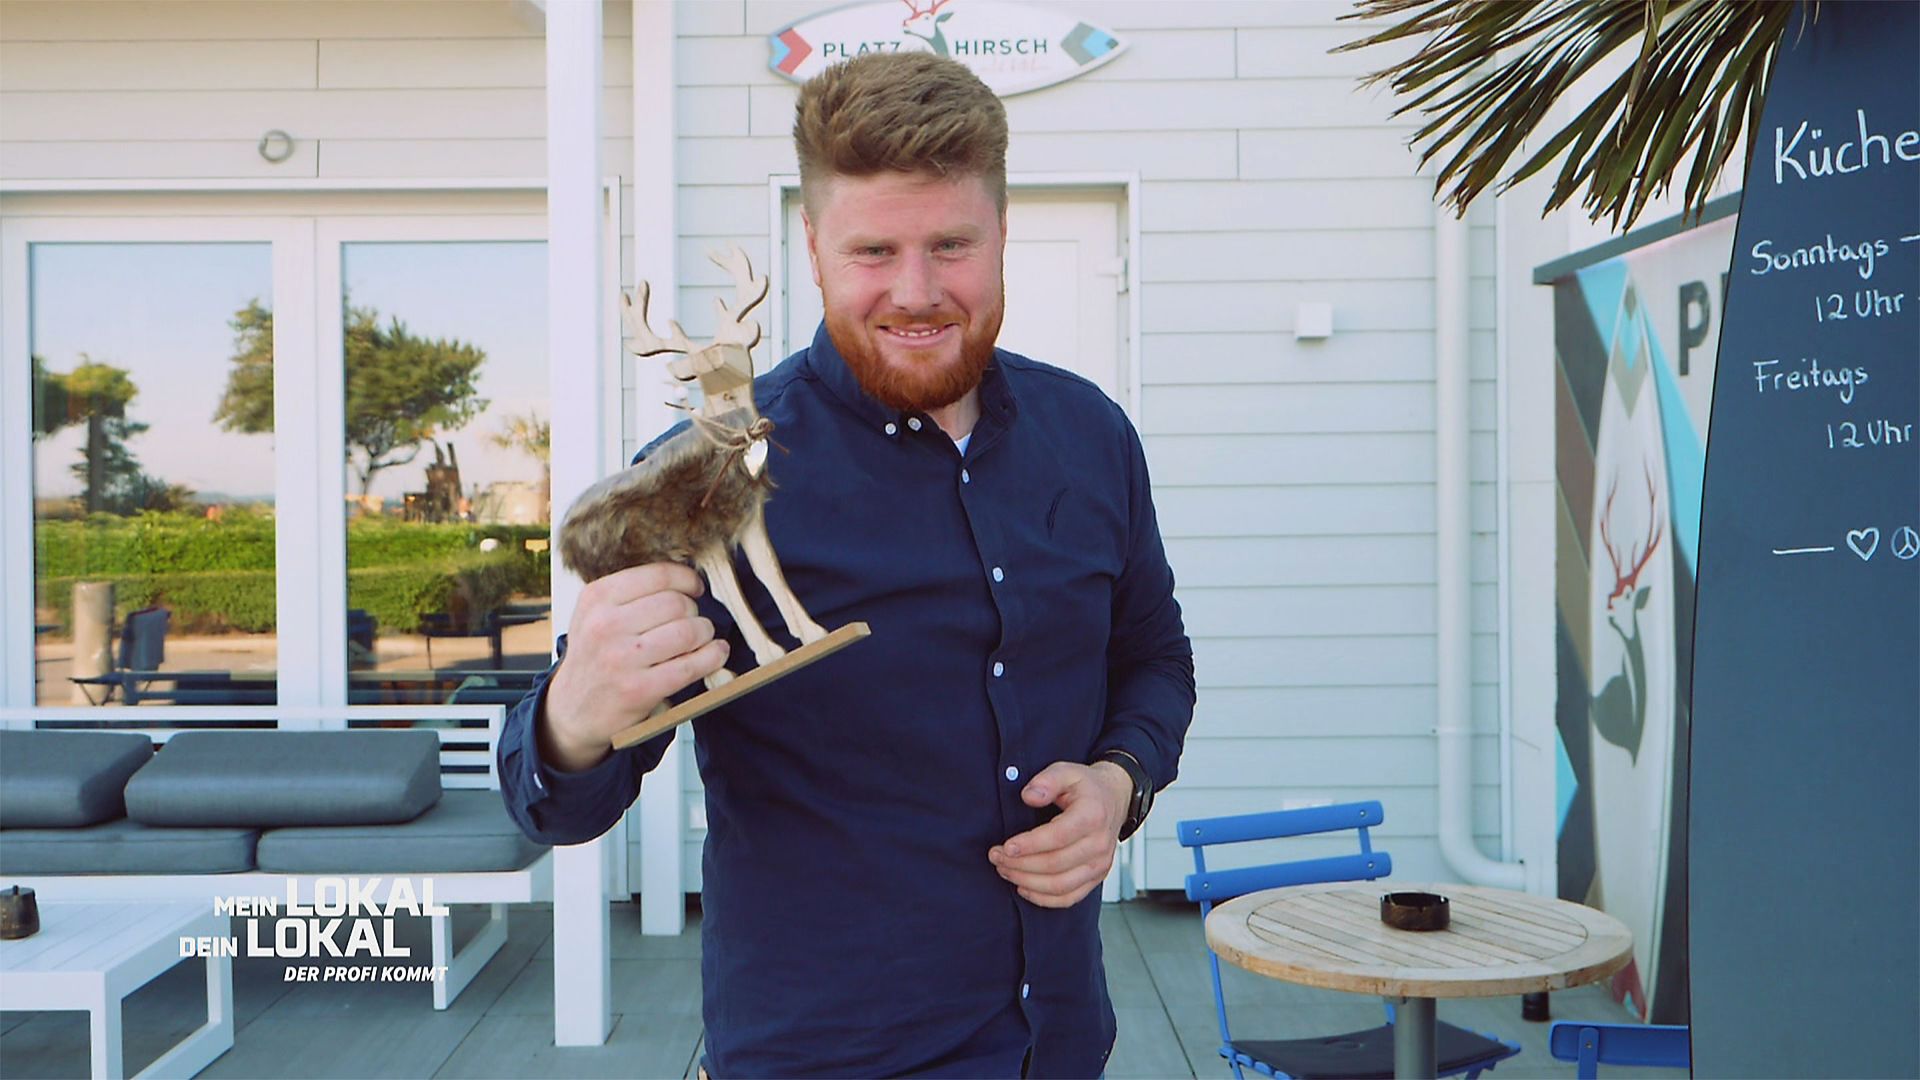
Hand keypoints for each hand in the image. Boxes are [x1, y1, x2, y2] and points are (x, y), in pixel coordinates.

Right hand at [540, 563, 729, 771]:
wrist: (573, 709)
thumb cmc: (594, 657)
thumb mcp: (595, 614)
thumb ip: (631, 593)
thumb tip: (685, 578)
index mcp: (596, 598)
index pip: (658, 575)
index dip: (686, 579)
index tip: (694, 587)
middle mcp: (605, 625)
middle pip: (677, 603)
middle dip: (694, 611)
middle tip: (692, 621)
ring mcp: (621, 658)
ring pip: (688, 631)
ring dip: (705, 633)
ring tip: (701, 638)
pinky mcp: (639, 689)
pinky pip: (691, 665)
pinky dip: (713, 656)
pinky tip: (716, 653)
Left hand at [988, 761, 1132, 907]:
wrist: (1114, 799)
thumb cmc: (1086, 787)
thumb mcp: (1066, 771)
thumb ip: (1047, 780)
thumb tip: (1029, 796)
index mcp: (1093, 815)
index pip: (1057, 837)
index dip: (1028, 845)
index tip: (1005, 846)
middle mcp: (1100, 843)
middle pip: (1054, 865)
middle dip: (1019, 864)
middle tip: (996, 856)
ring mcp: (1100, 864)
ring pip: (1060, 885)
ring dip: (1027, 881)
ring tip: (1004, 870)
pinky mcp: (1097, 877)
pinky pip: (1069, 898)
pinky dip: (1044, 899)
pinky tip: (1023, 887)